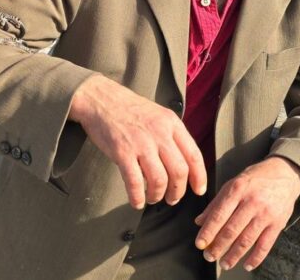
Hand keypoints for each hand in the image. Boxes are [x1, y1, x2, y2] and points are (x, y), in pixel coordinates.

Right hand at [69, 74, 206, 208]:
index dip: (199, 177)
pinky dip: (137, 197)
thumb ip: (171, 135)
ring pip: (159, 180)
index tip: (198, 190)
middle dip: (178, 191)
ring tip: (153, 198)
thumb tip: (182, 164)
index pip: (194, 155)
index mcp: (172, 123)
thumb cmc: (129, 109)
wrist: (100, 99)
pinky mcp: (122, 152)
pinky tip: (137, 201)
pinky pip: (135, 182)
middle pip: (179, 171)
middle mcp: (159, 133)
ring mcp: (141, 143)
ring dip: (158, 195)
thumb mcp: (158, 114)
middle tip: (172, 199)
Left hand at [194, 156, 299, 271]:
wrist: (284, 173)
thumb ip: (216, 203)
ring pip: (247, 240)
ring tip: (224, 264)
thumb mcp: (233, 184)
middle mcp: (252, 202)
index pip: (219, 215)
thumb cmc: (254, 180)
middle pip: (232, 230)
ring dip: (234, 255)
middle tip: (209, 257)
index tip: (199, 244)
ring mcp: (266, 213)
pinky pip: (265, 245)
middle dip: (218, 246)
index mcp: (237, 190)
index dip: (208, 231)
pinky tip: (247, 265)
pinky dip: (256, 258)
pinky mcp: (278, 223)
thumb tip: (199, 222)